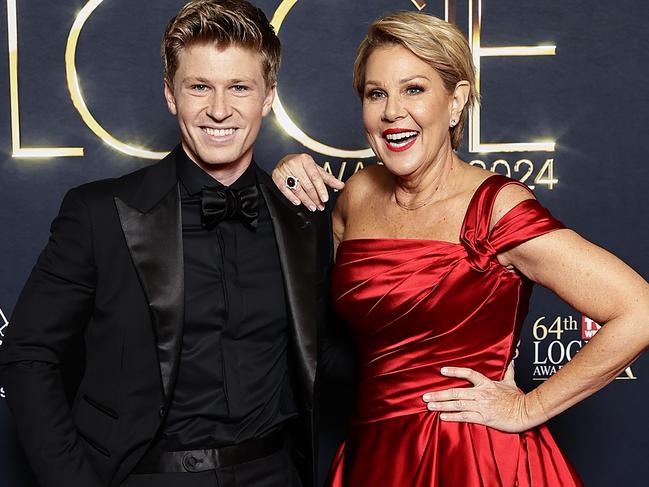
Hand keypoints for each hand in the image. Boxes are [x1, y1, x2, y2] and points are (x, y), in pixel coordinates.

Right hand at [272, 153, 344, 210]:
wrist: (285, 160)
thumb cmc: (302, 165)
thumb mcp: (316, 169)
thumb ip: (328, 178)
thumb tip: (340, 185)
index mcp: (306, 159)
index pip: (315, 177)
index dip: (321, 189)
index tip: (325, 199)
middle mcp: (294, 163)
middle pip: (307, 184)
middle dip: (314, 198)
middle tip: (320, 206)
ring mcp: (284, 169)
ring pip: (297, 188)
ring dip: (305, 200)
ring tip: (312, 207)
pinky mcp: (276, 176)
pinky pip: (284, 189)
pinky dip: (291, 197)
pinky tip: (298, 203)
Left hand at [421, 365, 547, 432]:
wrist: (526, 412)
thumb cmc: (517, 398)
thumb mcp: (511, 381)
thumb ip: (508, 370)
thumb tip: (512, 357)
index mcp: (486, 383)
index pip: (468, 373)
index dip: (454, 371)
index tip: (442, 370)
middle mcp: (481, 394)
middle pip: (456, 392)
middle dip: (439, 394)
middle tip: (425, 396)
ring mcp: (481, 406)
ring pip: (457, 404)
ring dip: (442, 405)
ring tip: (429, 405)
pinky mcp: (483, 418)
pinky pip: (465, 417)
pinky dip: (453, 417)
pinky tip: (442, 417)